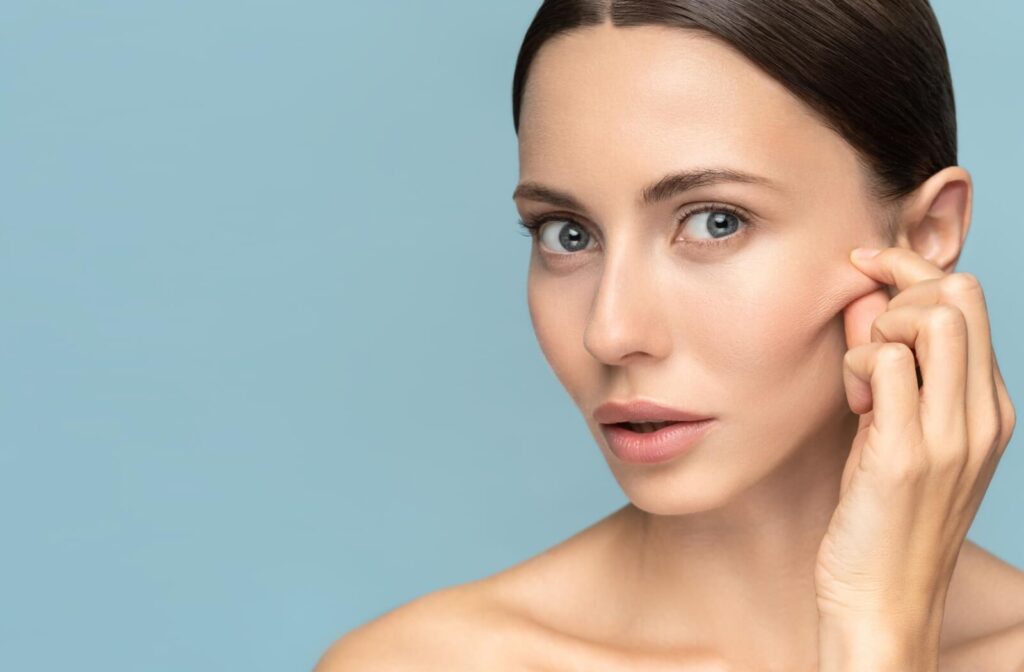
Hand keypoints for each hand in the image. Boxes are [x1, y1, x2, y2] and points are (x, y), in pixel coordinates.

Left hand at [814, 246, 1015, 660]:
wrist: (883, 599)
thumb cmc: (883, 517)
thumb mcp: (900, 437)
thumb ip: (897, 375)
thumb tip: (869, 303)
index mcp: (989, 408)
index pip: (970, 300)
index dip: (912, 268)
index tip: (866, 264)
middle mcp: (982, 415)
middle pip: (960, 293)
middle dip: (898, 283)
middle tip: (862, 324)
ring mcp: (950, 434)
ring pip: (932, 316)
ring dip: (879, 325)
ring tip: (860, 375)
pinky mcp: (906, 454)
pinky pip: (887, 360)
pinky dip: (857, 362)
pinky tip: (850, 400)